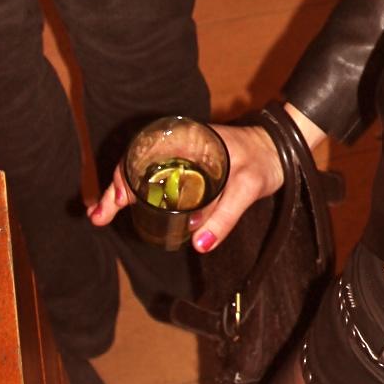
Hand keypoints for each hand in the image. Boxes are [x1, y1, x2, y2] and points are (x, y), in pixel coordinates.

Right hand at [86, 103, 324, 251]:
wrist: (284, 148)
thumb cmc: (266, 160)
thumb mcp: (248, 187)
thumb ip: (225, 216)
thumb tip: (198, 244)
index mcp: (189, 140)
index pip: (143, 153)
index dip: (122, 178)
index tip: (113, 203)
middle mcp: (181, 144)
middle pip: (137, 163)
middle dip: (114, 188)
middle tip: (100, 216)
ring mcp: (184, 155)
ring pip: (144, 170)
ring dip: (123, 190)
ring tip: (104, 214)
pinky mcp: (190, 166)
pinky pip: (159, 176)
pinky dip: (141, 190)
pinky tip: (130, 206)